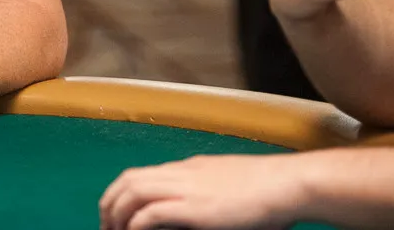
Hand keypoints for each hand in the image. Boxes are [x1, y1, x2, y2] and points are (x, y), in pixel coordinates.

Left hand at [100, 154, 303, 229]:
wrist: (288, 184)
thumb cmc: (268, 191)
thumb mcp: (226, 187)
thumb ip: (204, 194)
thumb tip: (191, 212)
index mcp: (188, 169)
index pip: (142, 174)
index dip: (121, 193)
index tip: (115, 214)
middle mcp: (181, 174)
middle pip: (129, 180)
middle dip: (110, 202)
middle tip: (105, 225)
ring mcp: (187, 188)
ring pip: (134, 191)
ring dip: (117, 212)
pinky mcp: (194, 208)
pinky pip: (152, 212)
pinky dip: (136, 223)